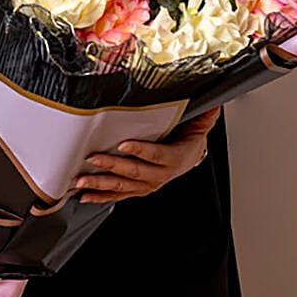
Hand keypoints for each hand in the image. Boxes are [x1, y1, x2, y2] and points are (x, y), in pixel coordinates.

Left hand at [75, 106, 220, 203]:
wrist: (188, 159)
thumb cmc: (188, 140)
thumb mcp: (199, 125)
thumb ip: (204, 114)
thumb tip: (214, 100)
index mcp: (173, 159)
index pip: (156, 155)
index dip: (141, 150)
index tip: (123, 143)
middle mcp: (159, 176)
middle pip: (133, 171)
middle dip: (111, 166)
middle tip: (92, 159)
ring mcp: (146, 185)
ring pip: (121, 186)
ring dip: (100, 184)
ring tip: (81, 180)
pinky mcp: (136, 190)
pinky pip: (116, 195)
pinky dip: (99, 196)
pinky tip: (84, 195)